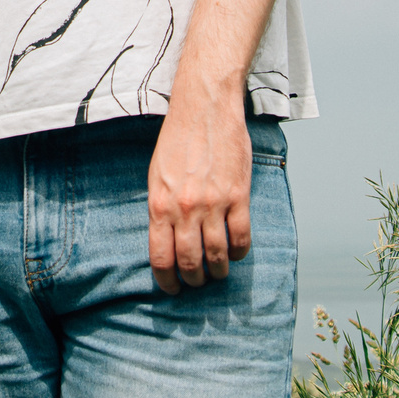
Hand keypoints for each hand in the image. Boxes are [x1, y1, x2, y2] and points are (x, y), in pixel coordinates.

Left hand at [146, 88, 252, 294]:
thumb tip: (167, 242)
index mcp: (160, 205)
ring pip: (217, 255)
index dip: (167, 280)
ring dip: (218, 271)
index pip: (161, 257)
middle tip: (197, 283)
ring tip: (218, 273)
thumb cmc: (176, 141)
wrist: (204, 108)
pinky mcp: (238, 195)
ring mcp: (214, 203)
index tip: (172, 288)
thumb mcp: (156, 176)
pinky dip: (239, 251)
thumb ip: (161, 209)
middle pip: (190, 262)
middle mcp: (185, 209)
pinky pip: (241, 237)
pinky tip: (236, 252)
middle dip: (193, 280)